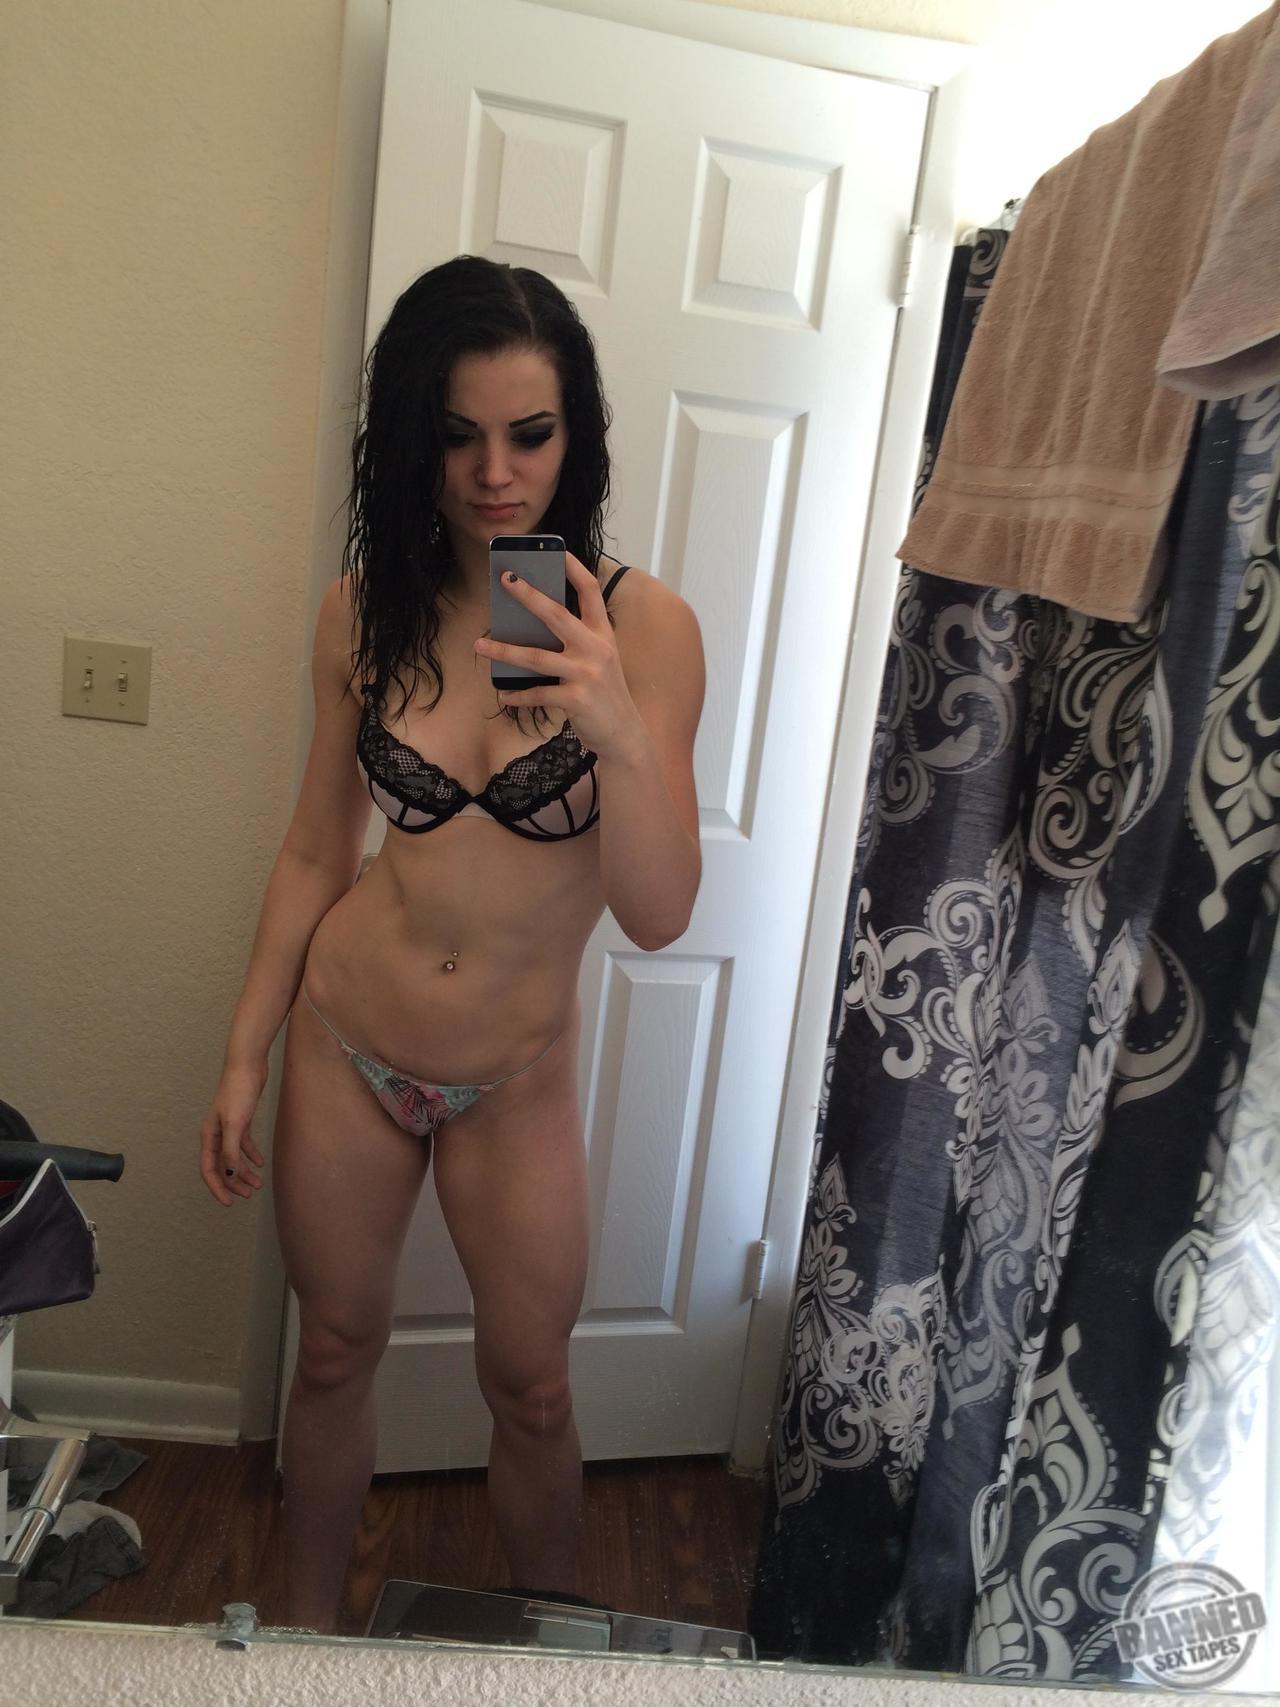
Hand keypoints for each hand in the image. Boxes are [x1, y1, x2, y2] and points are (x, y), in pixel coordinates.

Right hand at [200, 1061, 267, 1205]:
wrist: (248, 1066)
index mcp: (209, 1137)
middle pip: (221, 1166)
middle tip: (248, 1194)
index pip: (209, 1169)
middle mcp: (215, 1134)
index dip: (218, 1188)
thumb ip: (231, 1150)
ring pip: (233, 1157)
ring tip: (257, 1184)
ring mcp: (228, 1127)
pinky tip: (260, 1163)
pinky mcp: (241, 1120)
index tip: (228, 1203)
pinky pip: (243, 1144)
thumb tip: (228, 1174)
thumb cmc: (238, 1092)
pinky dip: (250, 1155)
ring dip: (243, 1172)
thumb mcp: (235, 1124)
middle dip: (233, 1183)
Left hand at [474, 553, 643, 757]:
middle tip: (505, 579)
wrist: (624, 733)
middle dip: (528, 595)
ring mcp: (587, 674)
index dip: (574, 568)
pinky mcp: (576, 699)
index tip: (557, 550)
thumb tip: (529, 627)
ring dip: (503, 651)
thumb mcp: (599, 659)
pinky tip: (503, 694)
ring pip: (536, 657)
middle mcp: (597, 649)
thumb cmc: (604, 692)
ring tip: (479, 645)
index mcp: (603, 633)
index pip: (590, 591)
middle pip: (557, 614)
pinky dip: (518, 695)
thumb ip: (576, 641)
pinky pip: (538, 693)